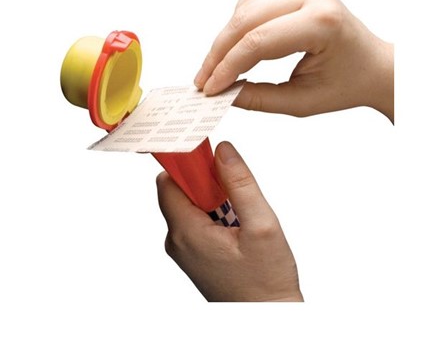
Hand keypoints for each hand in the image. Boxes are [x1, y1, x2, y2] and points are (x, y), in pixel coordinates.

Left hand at [156, 141, 302, 301]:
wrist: (267, 317)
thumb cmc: (266, 281)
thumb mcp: (262, 226)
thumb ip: (240, 184)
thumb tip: (223, 151)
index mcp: (186, 233)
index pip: (167, 182)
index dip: (186, 164)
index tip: (207, 156)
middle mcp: (177, 241)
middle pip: (178, 191)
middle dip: (203, 181)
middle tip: (232, 187)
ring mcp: (184, 248)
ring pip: (188, 204)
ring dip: (211, 197)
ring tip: (238, 212)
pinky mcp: (194, 252)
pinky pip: (195, 219)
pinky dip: (212, 212)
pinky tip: (235, 224)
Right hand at [195, 0, 393, 122]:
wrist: (371, 66)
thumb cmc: (346, 83)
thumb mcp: (301, 102)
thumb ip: (258, 98)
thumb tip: (223, 94)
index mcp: (322, 23)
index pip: (258, 42)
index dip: (227, 67)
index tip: (209, 89)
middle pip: (246, 19)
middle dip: (219, 52)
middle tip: (204, 79)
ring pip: (246, 3)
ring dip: (225, 35)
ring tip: (217, 64)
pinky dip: (238, 20)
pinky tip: (234, 42)